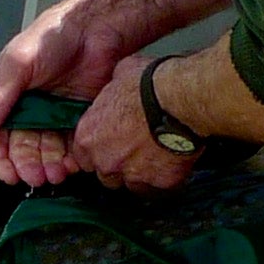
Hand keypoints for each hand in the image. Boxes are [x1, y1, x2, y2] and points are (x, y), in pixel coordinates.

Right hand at [0, 0, 140, 186]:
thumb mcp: (18, 62)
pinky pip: (71, 145)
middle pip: (22, 149)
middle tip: (36, 177)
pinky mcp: (76, 118)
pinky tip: (73, 163)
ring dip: (49, 165)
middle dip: (27, 166)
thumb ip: (0, 96)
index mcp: (7, 96)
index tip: (8, 173)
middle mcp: (28, 109)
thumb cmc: (54, 34)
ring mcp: (53, 115)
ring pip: (46, 151)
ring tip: (56, 174)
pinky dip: (71, 157)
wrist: (95, 28)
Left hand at [68, 62, 197, 192]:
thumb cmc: (149, 82)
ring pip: (132, 185)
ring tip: (156, 157)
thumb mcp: (119, 74)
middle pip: (106, 173)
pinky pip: (159, 189)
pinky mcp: (159, 183)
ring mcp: (132, 175)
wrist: (179, 98)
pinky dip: (165, 179)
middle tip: (137, 148)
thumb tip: (118, 85)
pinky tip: (173, 164)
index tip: (111, 143)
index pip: (84, 156)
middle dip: (119, 164)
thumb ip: (111, 91)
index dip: (99, 149)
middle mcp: (105, 161)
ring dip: (141, 175)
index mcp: (89, 137)